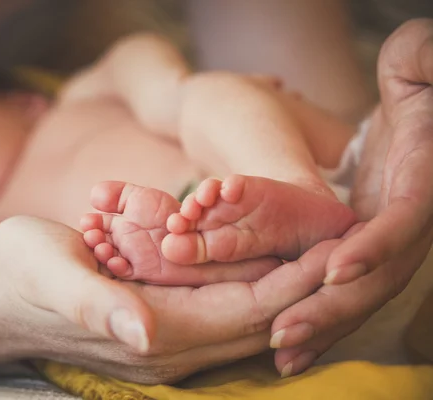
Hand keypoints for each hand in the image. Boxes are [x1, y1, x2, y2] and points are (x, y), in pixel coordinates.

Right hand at [0, 216, 333, 383]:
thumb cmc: (20, 278)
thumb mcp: (52, 280)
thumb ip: (98, 307)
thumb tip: (145, 334)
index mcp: (154, 336)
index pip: (246, 312)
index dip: (292, 282)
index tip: (332, 249)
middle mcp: (169, 345)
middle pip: (257, 316)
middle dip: (300, 280)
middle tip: (342, 239)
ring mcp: (165, 336)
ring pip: (243, 312)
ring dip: (279, 278)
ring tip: (315, 241)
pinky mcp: (158, 320)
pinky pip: (218, 303)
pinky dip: (247, 277)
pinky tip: (263, 250)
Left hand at [267, 19, 432, 375]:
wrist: (418, 116)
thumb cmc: (418, 82)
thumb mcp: (421, 64)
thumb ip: (423, 62)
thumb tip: (419, 55)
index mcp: (423, 182)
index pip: (405, 220)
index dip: (378, 247)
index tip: (337, 269)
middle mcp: (411, 221)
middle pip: (378, 275)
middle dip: (332, 307)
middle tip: (285, 332)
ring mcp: (390, 241)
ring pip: (360, 294)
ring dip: (321, 326)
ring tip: (279, 354)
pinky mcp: (366, 248)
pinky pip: (343, 288)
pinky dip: (319, 316)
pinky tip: (288, 343)